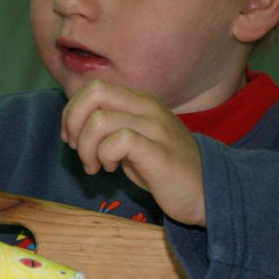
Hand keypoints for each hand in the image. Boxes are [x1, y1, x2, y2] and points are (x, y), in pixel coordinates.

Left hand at [61, 80, 205, 226]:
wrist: (207, 191)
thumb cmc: (165, 169)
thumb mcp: (134, 140)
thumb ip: (110, 127)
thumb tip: (75, 126)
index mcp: (140, 101)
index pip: (94, 87)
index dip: (72, 111)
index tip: (71, 137)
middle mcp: (147, 107)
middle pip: (94, 93)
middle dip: (73, 122)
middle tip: (77, 148)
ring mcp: (154, 127)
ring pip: (99, 120)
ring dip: (86, 147)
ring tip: (96, 165)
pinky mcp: (158, 151)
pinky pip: (118, 140)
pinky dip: (104, 156)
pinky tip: (112, 169)